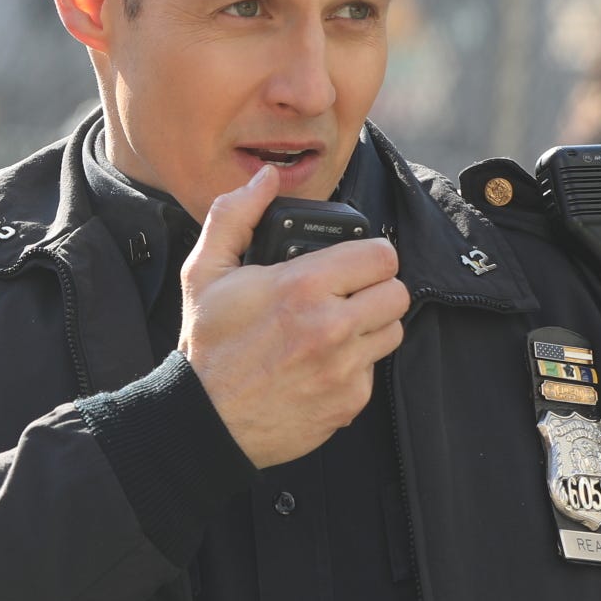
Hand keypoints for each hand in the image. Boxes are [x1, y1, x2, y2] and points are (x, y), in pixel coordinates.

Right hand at [179, 165, 409, 467]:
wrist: (204, 420)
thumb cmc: (206, 347)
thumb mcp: (204, 272)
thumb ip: (234, 216)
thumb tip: (265, 179)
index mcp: (303, 286)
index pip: (381, 255)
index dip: (368, 254)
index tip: (351, 262)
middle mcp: (332, 326)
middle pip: (396, 292)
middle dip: (373, 289)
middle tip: (345, 295)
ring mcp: (345, 367)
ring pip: (392, 330)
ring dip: (370, 326)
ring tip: (334, 328)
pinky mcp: (350, 401)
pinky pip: (374, 371)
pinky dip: (354, 366)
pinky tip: (321, 364)